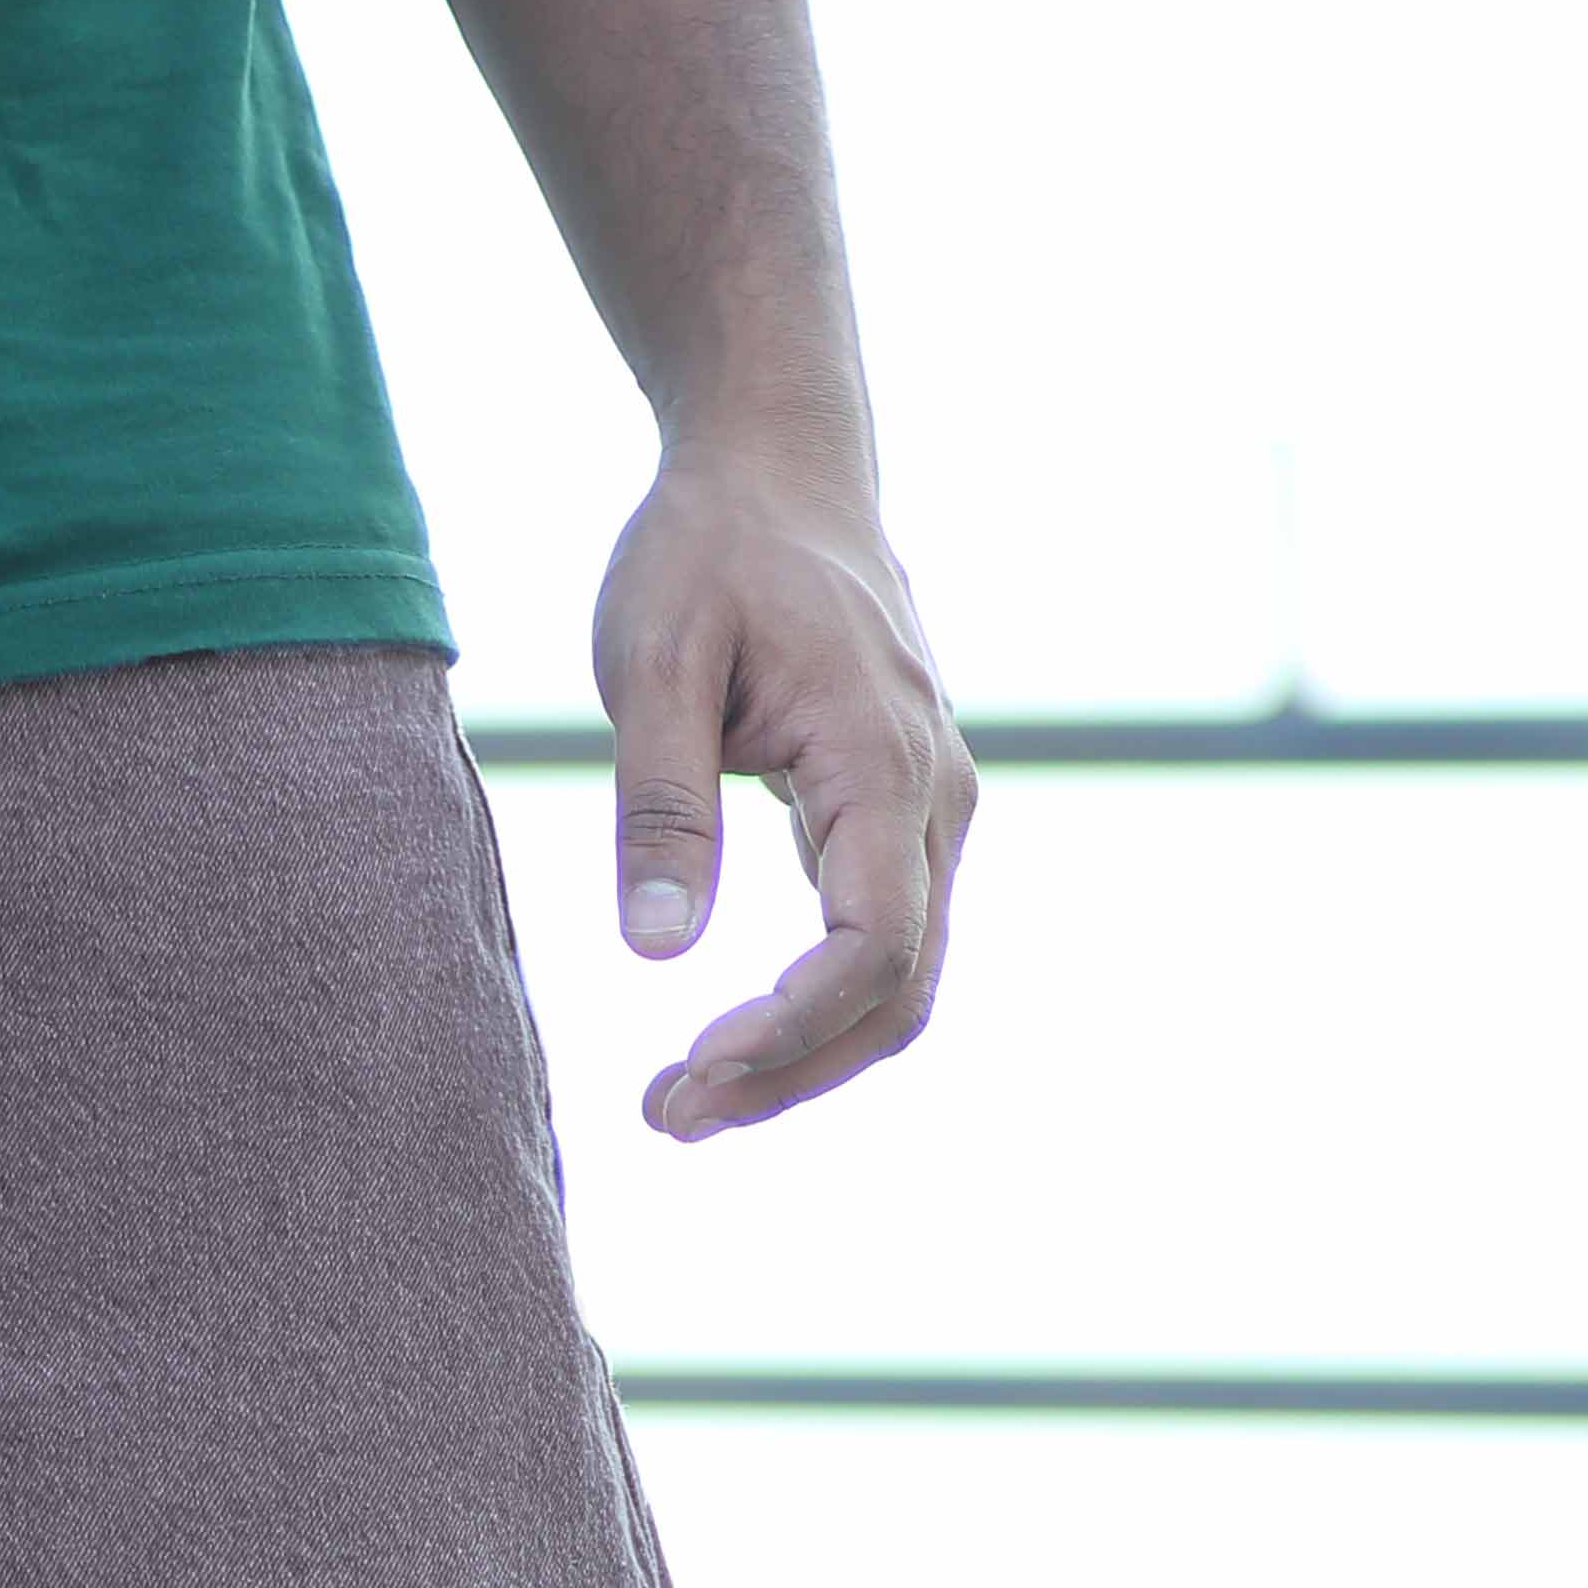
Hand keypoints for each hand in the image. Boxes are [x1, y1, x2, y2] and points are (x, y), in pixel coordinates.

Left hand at [593, 445, 972, 1141]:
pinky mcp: (897, 822)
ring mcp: (928, 814)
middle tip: (666, 1120)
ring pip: (897, 986)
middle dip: (790, 1078)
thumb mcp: (655, 660)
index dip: (788, 1033)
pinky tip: (725, 1042)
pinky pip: (878, 948)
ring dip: (799, 1062)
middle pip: (897, 996)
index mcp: (883, 762)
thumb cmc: (710, 548)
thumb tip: (655, 951)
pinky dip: (810, 1015)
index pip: (869, 951)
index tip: (689, 1071)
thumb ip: (660, 805)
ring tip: (680, 1100)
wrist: (780, 467)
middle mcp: (933, 800)